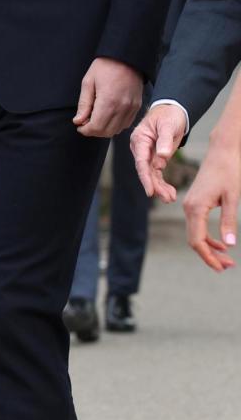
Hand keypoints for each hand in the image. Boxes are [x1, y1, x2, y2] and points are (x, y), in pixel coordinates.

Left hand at [73, 58, 142, 138]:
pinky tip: (109, 116)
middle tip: (86, 122)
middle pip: (106, 132)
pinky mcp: (137, 106)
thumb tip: (79, 120)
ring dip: (105, 129)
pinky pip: (126, 124)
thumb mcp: (88, 82)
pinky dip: (116, 125)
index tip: (80, 126)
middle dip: (93, 131)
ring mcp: (131, 108)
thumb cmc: (107, 66)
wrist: (126, 57)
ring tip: (97, 118)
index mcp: (108, 101)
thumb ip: (84, 104)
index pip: (96, 127)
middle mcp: (122, 107)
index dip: (85, 130)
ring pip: (117, 130)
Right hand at [130, 104, 187, 201]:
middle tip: (167, 198)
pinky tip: (170, 193)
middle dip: (155, 186)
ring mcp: (147, 154)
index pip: (141, 161)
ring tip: (170, 198)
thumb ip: (165, 140)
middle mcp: (140, 149)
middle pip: (145, 171)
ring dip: (160, 188)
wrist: (172, 110)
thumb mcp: (168, 125)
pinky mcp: (155, 158)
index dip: (145, 177)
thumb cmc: (169, 115)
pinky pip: (157, 174)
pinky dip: (163, 184)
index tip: (150, 191)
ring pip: (151, 175)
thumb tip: (163, 156)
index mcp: (140, 139)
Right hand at [182, 135, 240, 271]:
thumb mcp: (232, 198)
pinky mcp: (194, 202)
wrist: (223, 151)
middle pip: (194, 240)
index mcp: (195, 207)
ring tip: (227, 259)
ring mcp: (189, 205)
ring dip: (210, 248)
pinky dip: (208, 237)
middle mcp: (188, 207)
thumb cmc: (229, 171)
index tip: (221, 268)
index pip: (197, 241)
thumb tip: (230, 245)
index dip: (208, 257)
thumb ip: (229, 221)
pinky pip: (198, 225)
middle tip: (228, 267)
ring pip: (196, 234)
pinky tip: (221, 244)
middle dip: (210, 256)